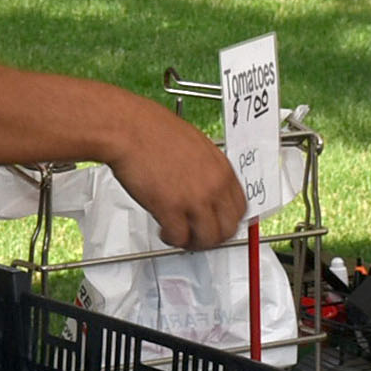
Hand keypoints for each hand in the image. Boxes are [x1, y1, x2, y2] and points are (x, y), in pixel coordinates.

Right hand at [107, 100, 248, 251]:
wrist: (129, 128)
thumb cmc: (153, 130)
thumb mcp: (195, 145)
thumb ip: (206, 170)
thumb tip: (206, 189)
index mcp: (221, 168)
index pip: (240, 208)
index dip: (228, 221)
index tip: (217, 223)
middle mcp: (213, 185)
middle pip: (228, 228)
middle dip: (213, 237)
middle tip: (199, 236)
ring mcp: (194, 199)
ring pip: (207, 239)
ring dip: (193, 242)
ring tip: (180, 235)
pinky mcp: (170, 208)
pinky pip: (179, 237)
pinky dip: (171, 239)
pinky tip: (164, 229)